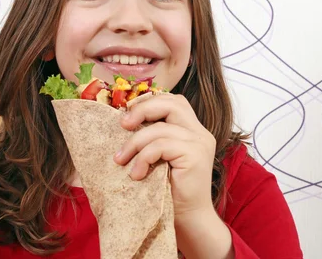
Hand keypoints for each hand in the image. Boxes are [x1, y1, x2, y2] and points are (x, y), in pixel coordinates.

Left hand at [113, 93, 216, 221]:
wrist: (187, 220)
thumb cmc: (167, 189)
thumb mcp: (157, 157)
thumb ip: (151, 137)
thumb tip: (121, 120)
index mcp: (191, 129)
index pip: (172, 100)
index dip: (148, 102)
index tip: (126, 117)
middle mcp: (199, 132)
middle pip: (171, 103)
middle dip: (142, 110)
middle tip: (122, 125)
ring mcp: (200, 143)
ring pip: (160, 128)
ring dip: (135, 143)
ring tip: (121, 160)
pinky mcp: (196, 156)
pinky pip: (161, 145)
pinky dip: (143, 157)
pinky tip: (137, 173)